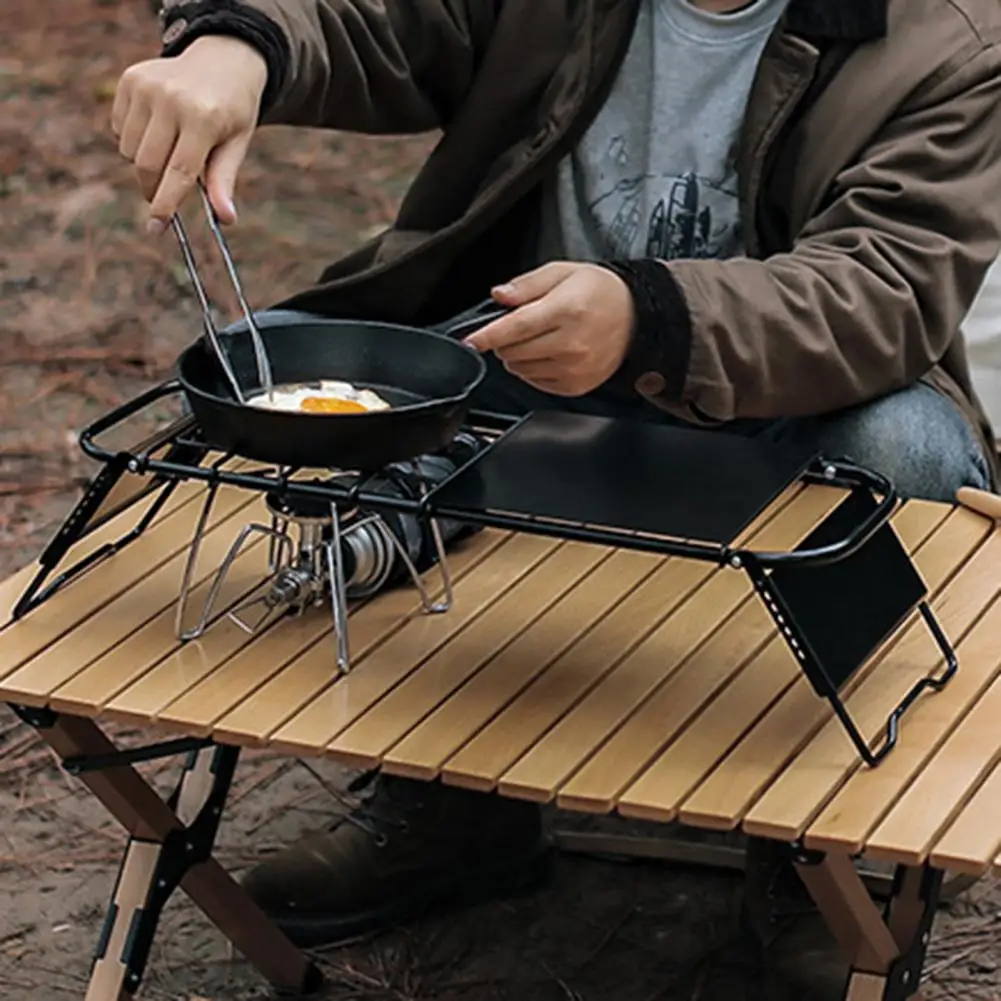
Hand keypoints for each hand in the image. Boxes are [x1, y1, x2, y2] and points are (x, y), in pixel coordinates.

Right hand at [112, 36, 267, 232]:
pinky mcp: (130, 80)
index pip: (179, 172)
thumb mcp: (237, 144)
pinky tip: (158, 127)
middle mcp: (172, 100)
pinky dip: (134, 140)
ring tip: (170, 149)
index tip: (155, 228)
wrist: (222, 59)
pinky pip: (120, 129)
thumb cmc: (233, 110)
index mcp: (203, 118)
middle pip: (147, 165)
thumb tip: (226, 219)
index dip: (165, 204)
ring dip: (144, 163)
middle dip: (152, 189)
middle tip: (162, 197)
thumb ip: (224, 180)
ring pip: (129, 151)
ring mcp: (146, 87)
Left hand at [464, 262, 634, 395]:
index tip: (470, 341)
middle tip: (520, 326)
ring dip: (518, 356)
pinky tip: (549, 353)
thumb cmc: (599, 292)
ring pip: (521, 370)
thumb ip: (526, 285)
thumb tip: (498, 296)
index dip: (487, 336)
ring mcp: (574, 369)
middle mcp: (571, 343)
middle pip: (513, 351)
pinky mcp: (575, 386)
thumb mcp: (562, 273)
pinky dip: (533, 370)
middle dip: (505, 340)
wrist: (636, 318)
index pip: (515, 328)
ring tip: (539, 338)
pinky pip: (536, 382)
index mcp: (566, 310)